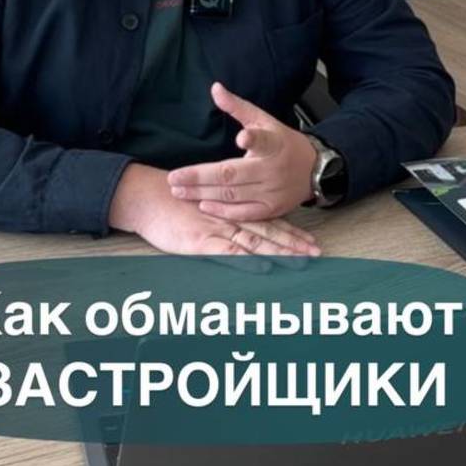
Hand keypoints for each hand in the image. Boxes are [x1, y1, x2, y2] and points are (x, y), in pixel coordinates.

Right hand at [108, 160, 318, 257]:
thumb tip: (244, 237)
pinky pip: (229, 253)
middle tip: (317, 254)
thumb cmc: (175, 205)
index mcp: (233, 211)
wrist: (149, 198)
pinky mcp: (202, 243)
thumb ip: (225, 221)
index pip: (269, 221)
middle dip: (295, 244)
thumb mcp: (205, 210)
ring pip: (256, 243)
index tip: (311, 242)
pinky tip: (265, 267)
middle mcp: (231, 219)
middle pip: (270, 232)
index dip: (292, 232)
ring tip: (302, 262)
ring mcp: (218, 231)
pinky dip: (248, 261)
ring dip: (280, 253)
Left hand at [167, 82, 317, 223]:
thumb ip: (238, 107)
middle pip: (232, 174)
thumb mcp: (264, 120)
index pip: (263, 140)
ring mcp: (272, 191)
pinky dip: (223, 210)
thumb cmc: (283, 143)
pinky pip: (244, 212)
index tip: (242, 137)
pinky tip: (202, 205)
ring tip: (178, 191)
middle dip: (200, 177)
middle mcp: (273, 169)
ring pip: (233, 195)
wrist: (314, 170)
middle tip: (173, 178)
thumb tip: (215, 88)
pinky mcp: (272, 209)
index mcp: (274, 143)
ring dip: (203, 193)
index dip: (253, 139)